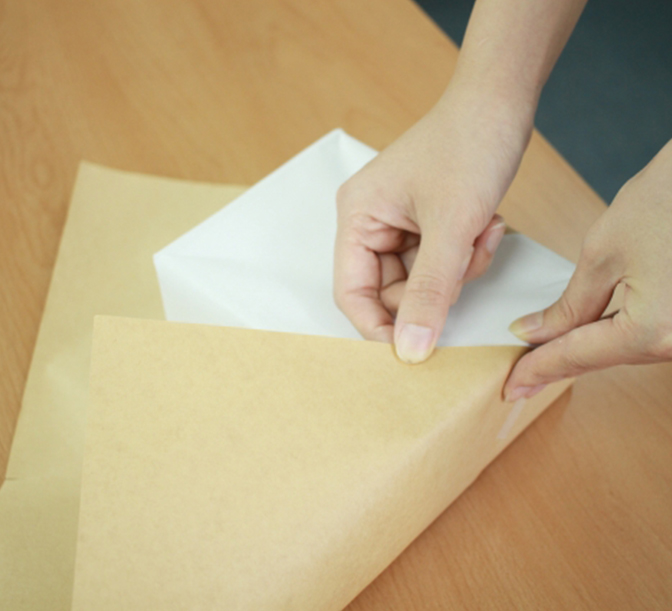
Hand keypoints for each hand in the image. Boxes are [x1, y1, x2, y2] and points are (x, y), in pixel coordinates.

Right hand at [334, 82, 533, 361]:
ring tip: (482, 233)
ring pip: (422, 280)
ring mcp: (400, 223)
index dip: (378, 327)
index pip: (352, 293)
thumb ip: (430, 294)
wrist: (502, 102)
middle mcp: (372, 222)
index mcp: (357, 218)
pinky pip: (441, 263)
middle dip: (436, 287)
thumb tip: (410, 351)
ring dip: (457, 270)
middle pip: (390, 290)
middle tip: (464, 264)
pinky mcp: (427, 223)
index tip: (413, 353)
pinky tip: (486, 227)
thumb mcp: (451, 227)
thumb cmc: (468, 146)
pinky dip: (466, 255)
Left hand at [505, 139, 671, 400]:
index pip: (579, 356)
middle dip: (560, 364)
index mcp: (652, 329)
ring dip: (588, 352)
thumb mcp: (604, 252)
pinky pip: (651, 336)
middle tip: (521, 378)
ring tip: (547, 362)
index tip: (513, 383)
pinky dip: (618, 337)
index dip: (539, 369)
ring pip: (629, 350)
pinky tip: (592, 339)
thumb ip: (570, 305)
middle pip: (605, 358)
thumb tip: (535, 332)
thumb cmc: (669, 197)